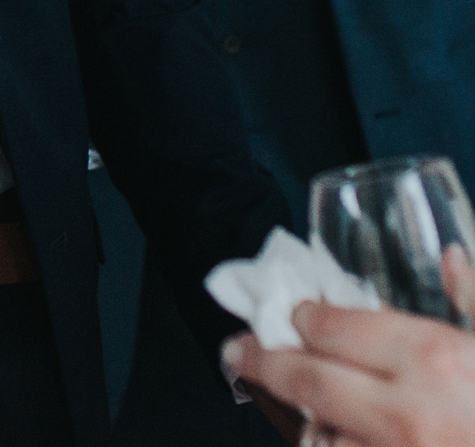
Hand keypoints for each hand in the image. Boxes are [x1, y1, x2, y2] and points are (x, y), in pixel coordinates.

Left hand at [223, 277, 474, 446]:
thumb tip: (451, 258)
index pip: (336, 329)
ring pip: (323, 439)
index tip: (295, 316)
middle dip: (266, 364)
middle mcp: (406, 413)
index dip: (305, 319)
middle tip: (236, 352)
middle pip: (311, 383)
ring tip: (279, 402)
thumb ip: (473, 296)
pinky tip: (328, 436)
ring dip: (302, 419)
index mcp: (432, 359)